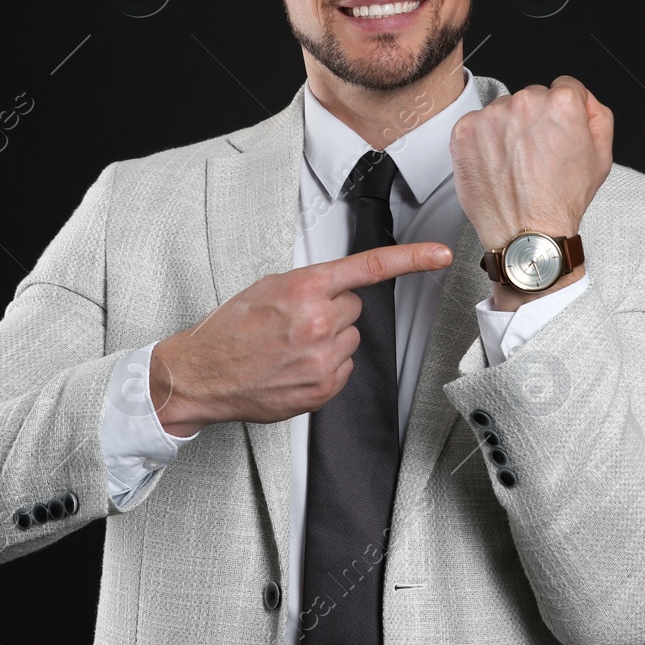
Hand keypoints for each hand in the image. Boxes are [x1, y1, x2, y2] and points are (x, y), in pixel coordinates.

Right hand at [149, 241, 453, 435]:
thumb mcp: (267, 288)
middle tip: (295, 321)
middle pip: (355, 308)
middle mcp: (319, 322)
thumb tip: (341, 290)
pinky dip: (325, 367)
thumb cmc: (229, 329)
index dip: (412, 259)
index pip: (371, 268)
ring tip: (289, 347)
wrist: (202, 375)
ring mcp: (322, 359)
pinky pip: (343, 369)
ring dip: (328, 340)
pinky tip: (293, 367)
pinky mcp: (322, 390)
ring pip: (350, 339)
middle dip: (332, 310)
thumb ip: (309, 285)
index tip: (441, 254)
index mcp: (305, 288)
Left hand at [449, 75, 613, 249]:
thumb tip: (584, 99)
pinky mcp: (465, 130)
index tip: (557, 132)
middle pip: (532, 97)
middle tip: (537, 154)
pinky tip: (496, 164)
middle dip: (535, 120)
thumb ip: (598, 114)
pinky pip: (477, 124)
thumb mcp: (602, 156)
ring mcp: (491, 115)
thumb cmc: (561, 200)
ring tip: (515, 163)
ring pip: (503, 110)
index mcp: (561, 104)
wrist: (525, 233)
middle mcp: (525, 103)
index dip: (564, 112)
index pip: (564, 87)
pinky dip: (484, 141)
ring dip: (508, 129)